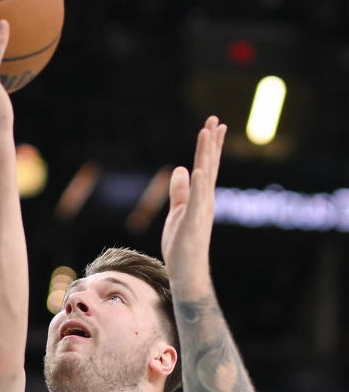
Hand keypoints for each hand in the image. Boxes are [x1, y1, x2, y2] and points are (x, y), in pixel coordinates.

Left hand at [161, 116, 225, 295]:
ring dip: (206, 154)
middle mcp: (205, 201)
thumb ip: (180, 191)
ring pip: (206, 177)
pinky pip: (197, 200)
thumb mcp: (177, 211)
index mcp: (201, 198)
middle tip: (215, 119)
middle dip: (211, 142)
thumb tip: (180, 169)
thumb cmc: (182, 246)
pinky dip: (199, 184)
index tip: (213, 125)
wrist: (186, 272)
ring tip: (208, 133)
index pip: (207, 166)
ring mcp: (201, 210)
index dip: (209, 146)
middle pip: (210, 165)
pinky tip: (200, 169)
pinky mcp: (193, 222)